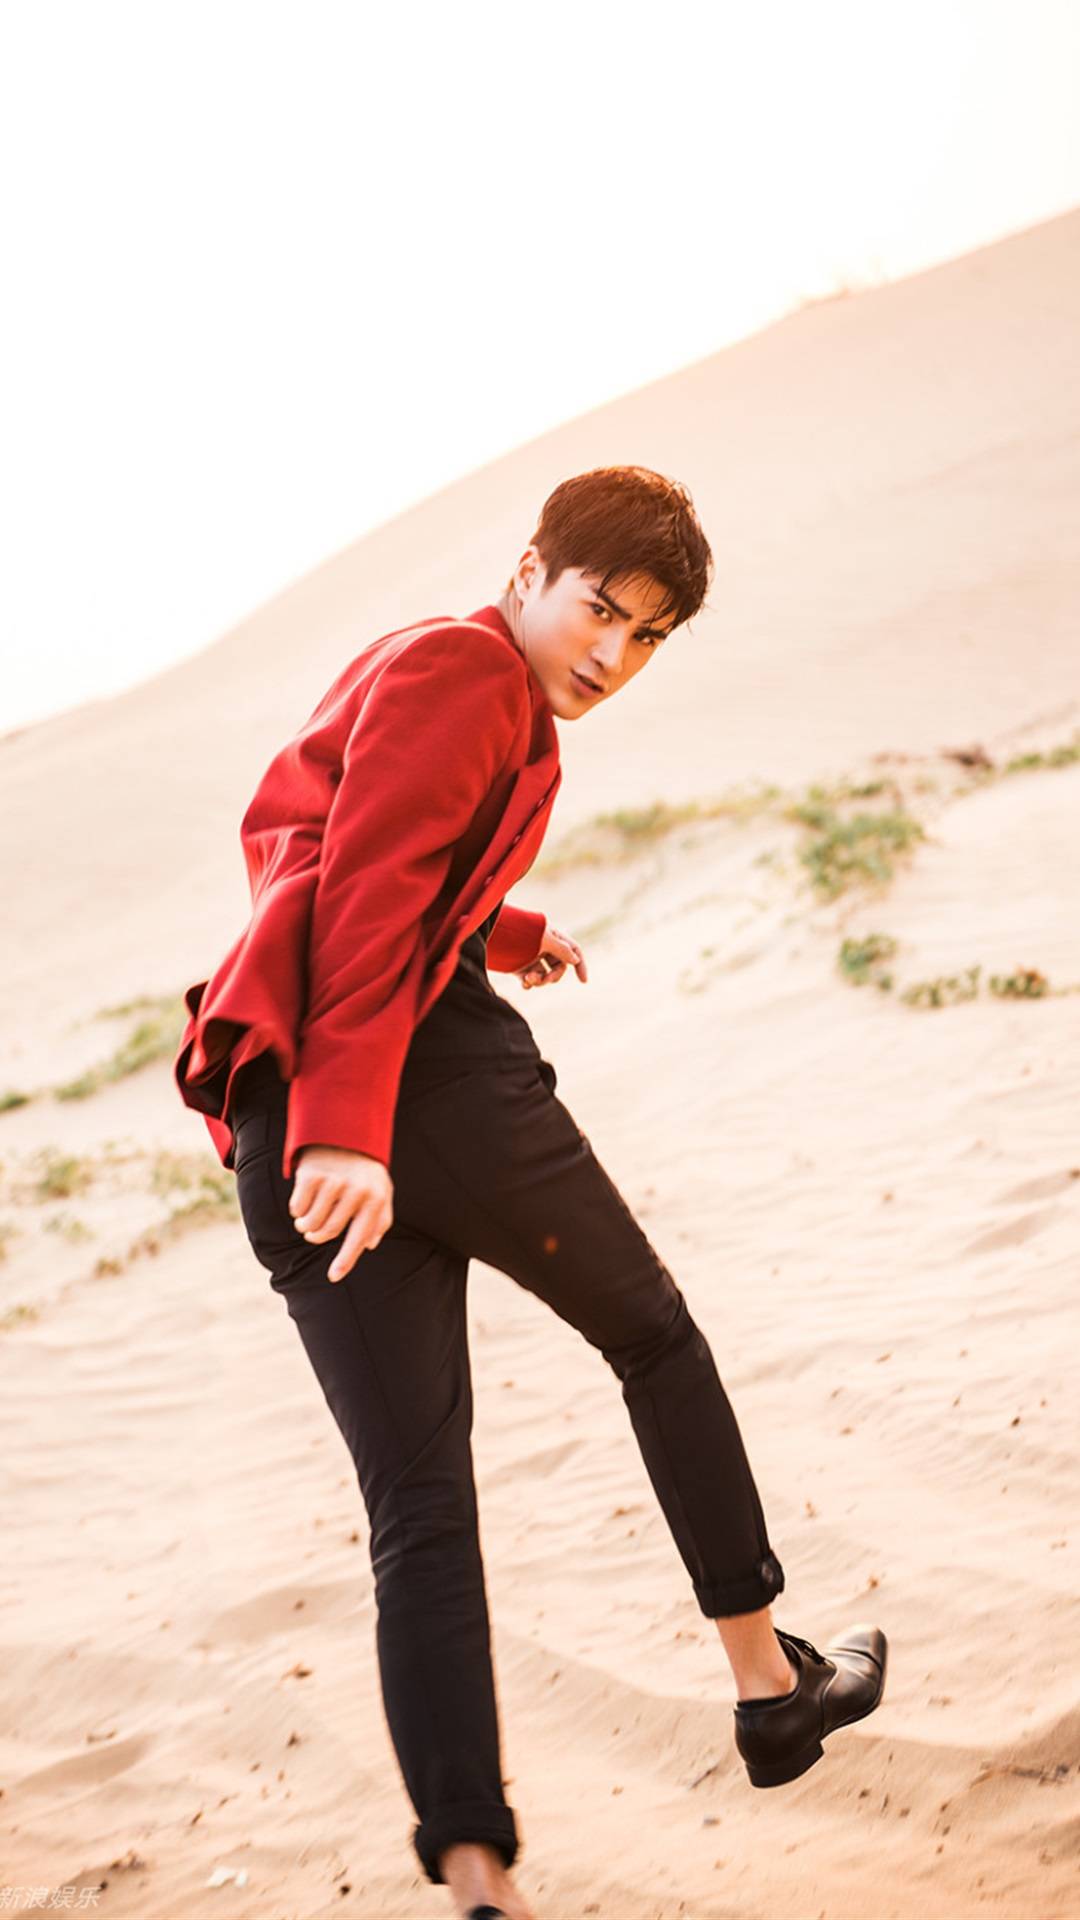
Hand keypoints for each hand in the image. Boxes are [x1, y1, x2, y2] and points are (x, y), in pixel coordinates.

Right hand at [290, 1144, 393, 1280]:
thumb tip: (370, 1245)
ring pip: (310, 1224)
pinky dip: (297, 1210)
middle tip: (314, 1233)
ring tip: (309, 1217)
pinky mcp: (311, 1174)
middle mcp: (355, 1191)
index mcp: (375, 1199)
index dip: (346, 1261)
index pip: (359, 1238)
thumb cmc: (364, 1171)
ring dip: (305, 1226)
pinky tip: (304, 1198)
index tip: (333, 1278)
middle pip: (328, 1232)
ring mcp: (333, 1182)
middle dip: (317, 1237)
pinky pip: (297, 1209)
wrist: (344, 1132)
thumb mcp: (380, 1191)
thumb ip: (379, 1219)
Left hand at [516, 922, 587, 989]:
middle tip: (544, 980)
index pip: (572, 950)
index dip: (580, 965)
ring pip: (544, 975)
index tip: (583, 981)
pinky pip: (529, 979)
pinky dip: (529, 984)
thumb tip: (575, 960)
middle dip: (553, 976)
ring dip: (540, 981)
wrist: (492, 933)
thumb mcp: (544, 939)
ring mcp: (531, 957)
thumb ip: (562, 949)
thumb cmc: (520, 932)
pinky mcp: (518, 966)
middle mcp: (543, 947)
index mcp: (553, 936)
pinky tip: (525, 983)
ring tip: (529, 979)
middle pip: (559, 967)